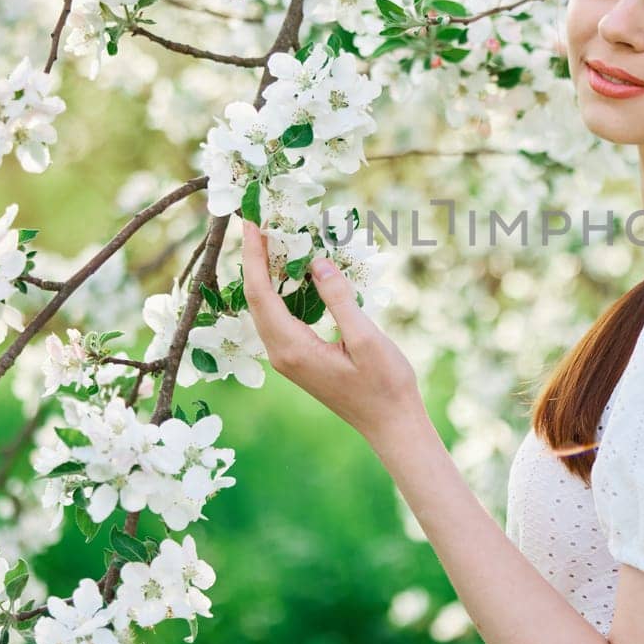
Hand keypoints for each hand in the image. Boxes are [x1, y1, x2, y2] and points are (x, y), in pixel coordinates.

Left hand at [239, 219, 424, 443]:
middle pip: (256, 298)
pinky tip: (291, 272)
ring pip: (266, 308)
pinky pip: (280, 317)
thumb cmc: (385, 385)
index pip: (260, 293)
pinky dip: (280, 290)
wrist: (392, 423)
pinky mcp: (300, 357)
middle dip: (253, 258)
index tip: (251, 222)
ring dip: (265, 273)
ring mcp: (288, 358)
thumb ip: (339, 300)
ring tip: (270, 238)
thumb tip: (317, 262)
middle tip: (257, 220)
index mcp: (292, 348)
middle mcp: (281, 353)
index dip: (253, 255)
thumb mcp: (365, 339)